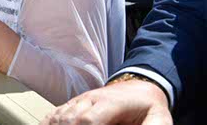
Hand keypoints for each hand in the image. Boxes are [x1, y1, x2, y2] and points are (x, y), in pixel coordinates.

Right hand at [41, 79, 170, 124]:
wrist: (140, 86)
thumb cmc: (149, 107)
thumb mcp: (159, 119)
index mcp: (112, 103)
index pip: (89, 119)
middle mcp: (91, 99)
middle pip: (71, 119)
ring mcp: (80, 100)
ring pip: (61, 115)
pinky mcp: (73, 104)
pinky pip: (55, 113)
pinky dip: (48, 122)